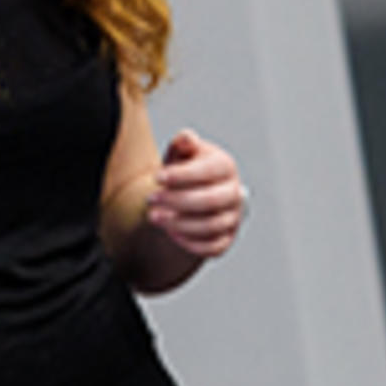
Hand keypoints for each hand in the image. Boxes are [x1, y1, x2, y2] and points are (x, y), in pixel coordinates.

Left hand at [145, 130, 245, 260]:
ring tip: (154, 217)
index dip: (181, 175)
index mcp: (225, 166)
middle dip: (176, 201)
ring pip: (210, 226)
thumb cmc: (185, 168)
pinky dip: (190, 243)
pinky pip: (213, 247)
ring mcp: (233, 217)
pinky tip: (170, 233)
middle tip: (150, 199)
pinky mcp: (227, 239)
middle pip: (210, 201)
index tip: (156, 177)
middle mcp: (235, 192)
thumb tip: (186, 138)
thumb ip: (183, 142)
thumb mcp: (182, 152)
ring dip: (179, 223)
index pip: (207, 172)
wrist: (192, 192)